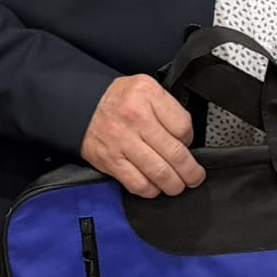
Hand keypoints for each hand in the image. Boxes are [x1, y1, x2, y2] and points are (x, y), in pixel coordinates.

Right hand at [80, 76, 201, 197]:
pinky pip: (138, 184)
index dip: (190, 140)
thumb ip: (168, 107)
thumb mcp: (146, 87)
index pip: (183, 126)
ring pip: (160, 173)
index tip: (187, 144)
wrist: (81, 107)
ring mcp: (122, 142)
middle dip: (190, 171)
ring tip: (178, 185)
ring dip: (174, 184)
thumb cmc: (119, 100)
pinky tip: (154, 186)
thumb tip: (185, 137)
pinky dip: (151, 190)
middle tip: (194, 177)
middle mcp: (135, 118)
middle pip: (176, 154)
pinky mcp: (111, 161)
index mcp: (148, 96)